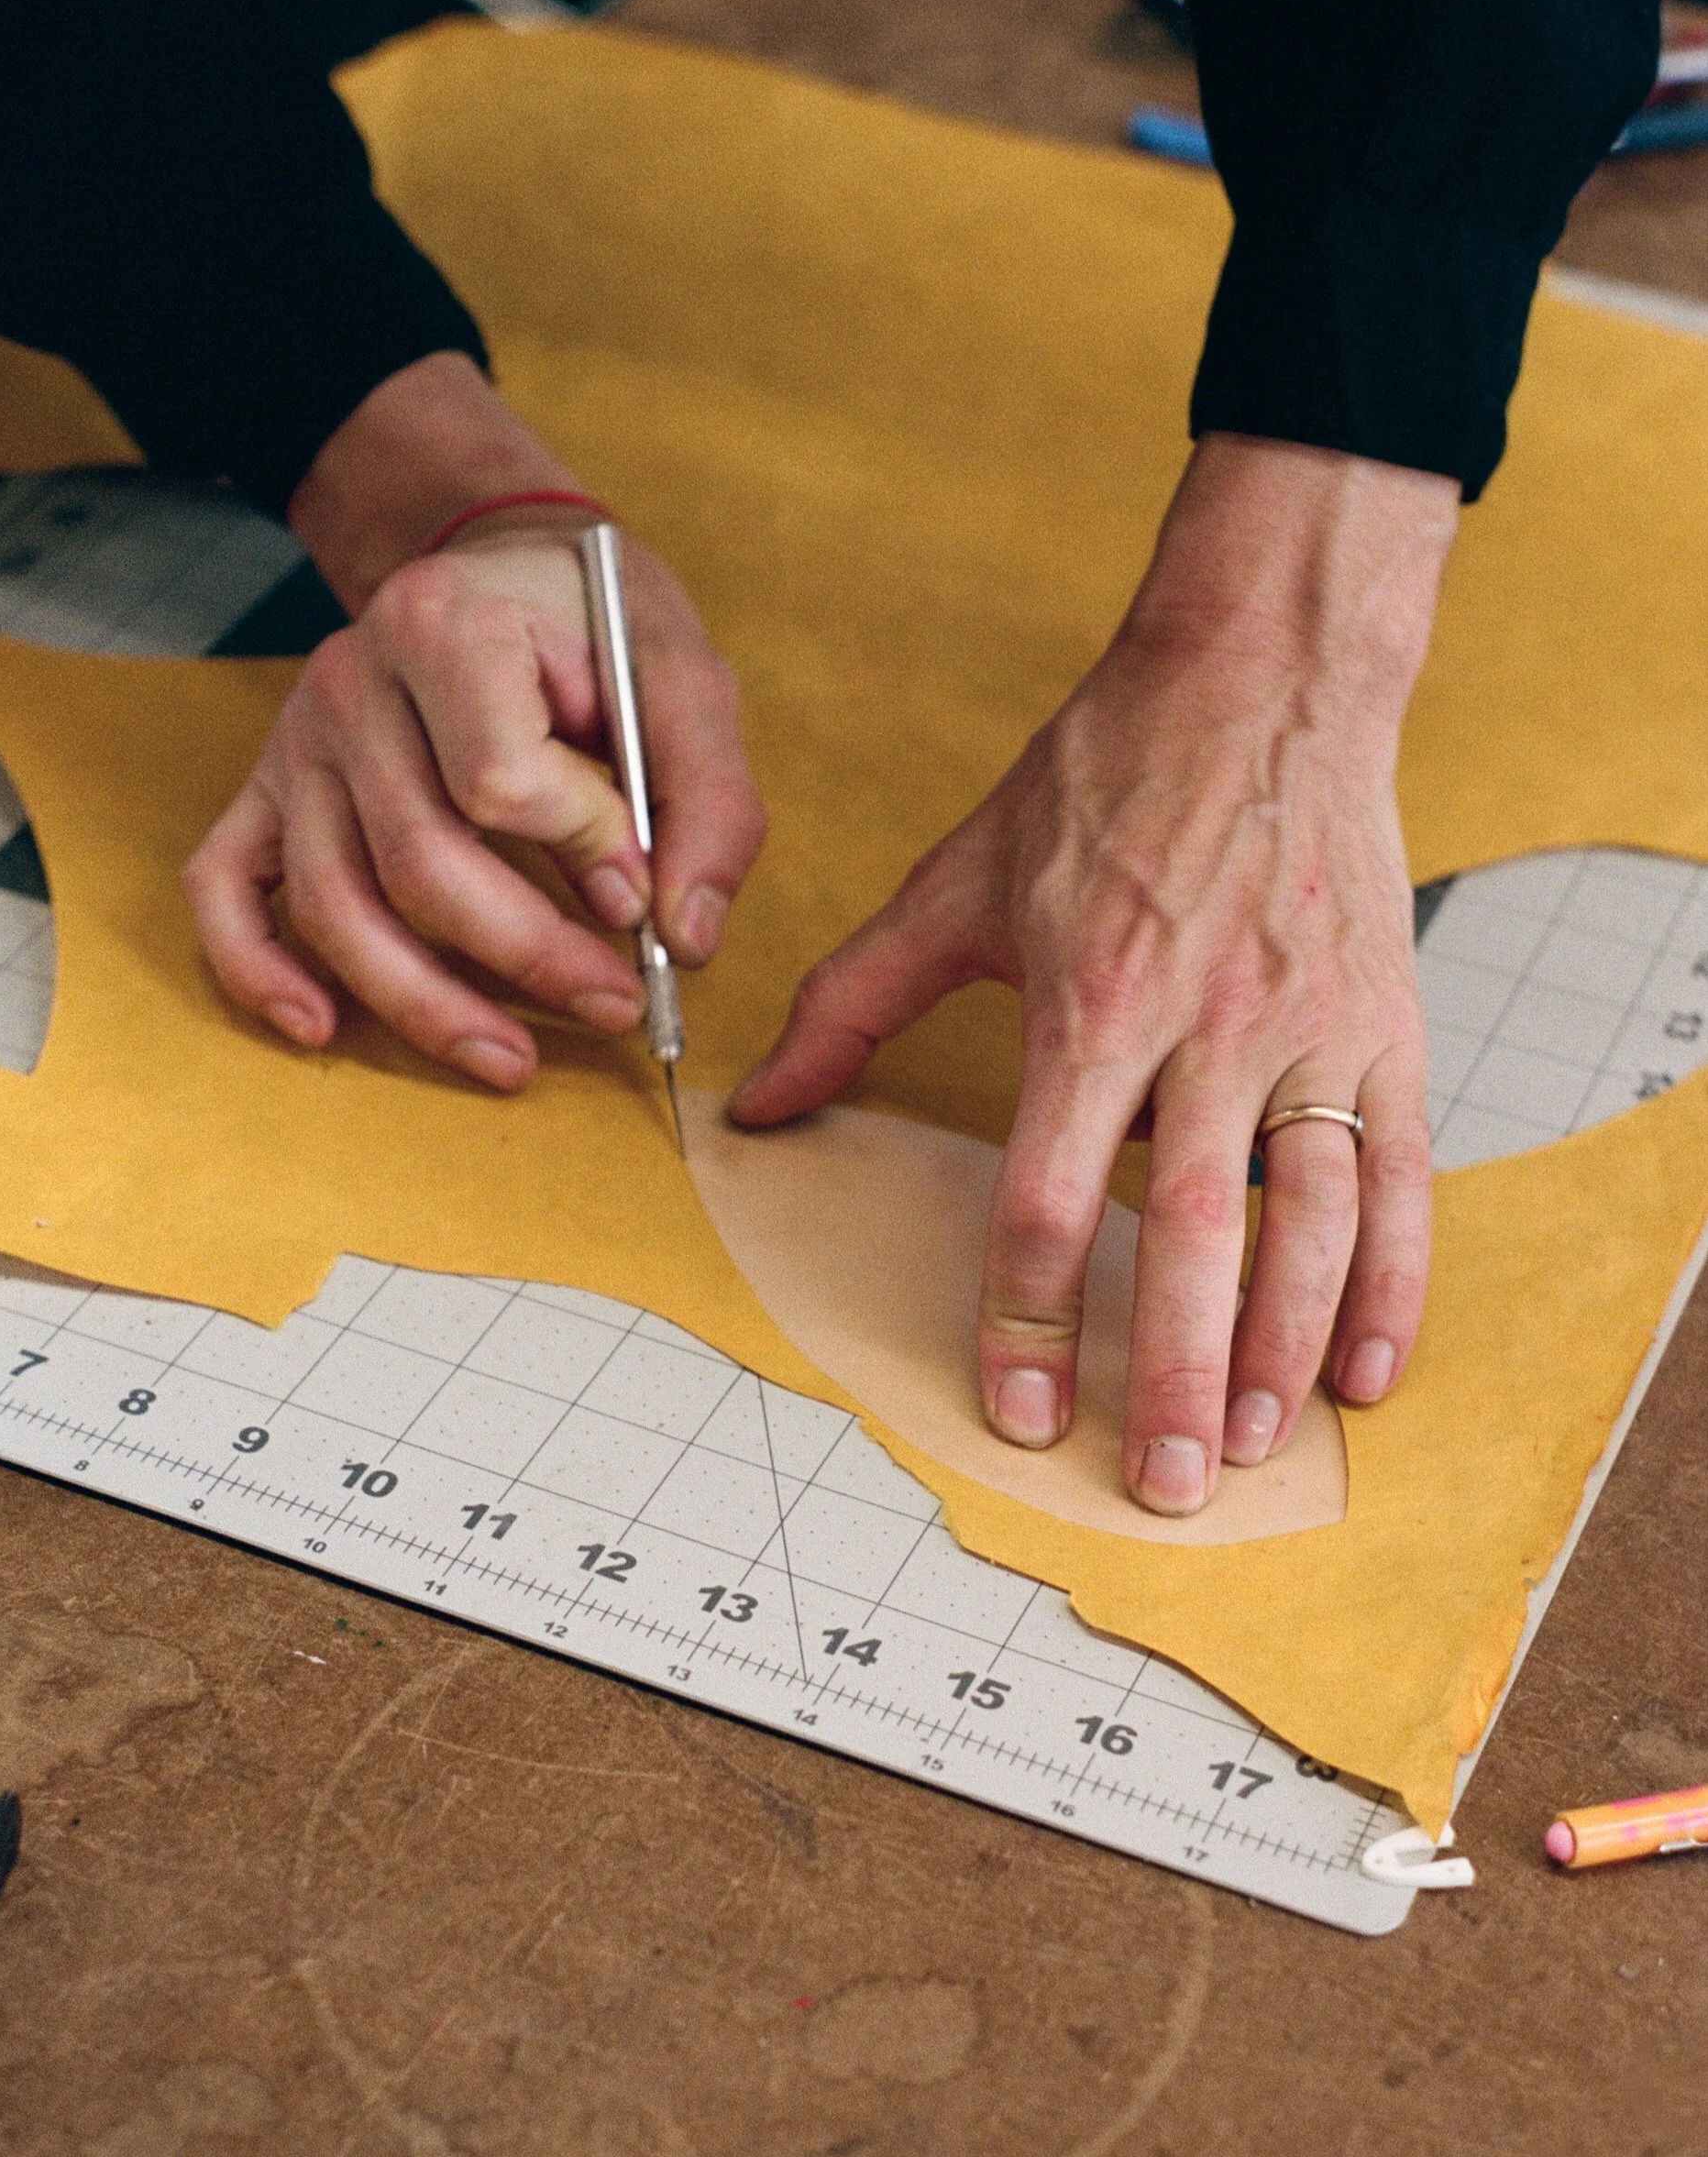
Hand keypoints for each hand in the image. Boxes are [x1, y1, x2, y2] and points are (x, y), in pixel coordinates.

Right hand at [185, 354, 763, 1085]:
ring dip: (426, 1005)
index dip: (580, 853)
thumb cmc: (592, 621)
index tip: (638, 888)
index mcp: (446, 625)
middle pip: (417, 863)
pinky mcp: (268, 791)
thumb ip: (706, 800)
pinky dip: (259, 968)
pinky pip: (227, 890)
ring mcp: (296, 743)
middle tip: (615, 1008)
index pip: (497, 781)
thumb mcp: (680, 675)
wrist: (500, 562)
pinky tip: (320, 1027)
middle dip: (525, 957)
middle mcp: (349, 681)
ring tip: (512, 1062)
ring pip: (336, 904)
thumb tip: (686, 939)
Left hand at [730, 437, 1458, 1514]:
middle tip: (1165, 1484)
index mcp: (1090, 1004)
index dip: (1031, 1317)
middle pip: (1190, 1236)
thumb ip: (854, 1000)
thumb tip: (755, 1103)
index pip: (1052, 1196)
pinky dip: (1395, 1278)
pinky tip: (1369, 1368)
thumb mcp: (957, 881)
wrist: (1260, 672)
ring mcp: (1309, 1031)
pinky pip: (1402, 1173)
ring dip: (1288, 1344)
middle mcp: (1207, 1030)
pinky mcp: (1385, 1025)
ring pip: (1311, 1219)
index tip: (1022, 1409)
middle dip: (1178, 1371)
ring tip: (1261, 1445)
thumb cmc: (1103, 777)